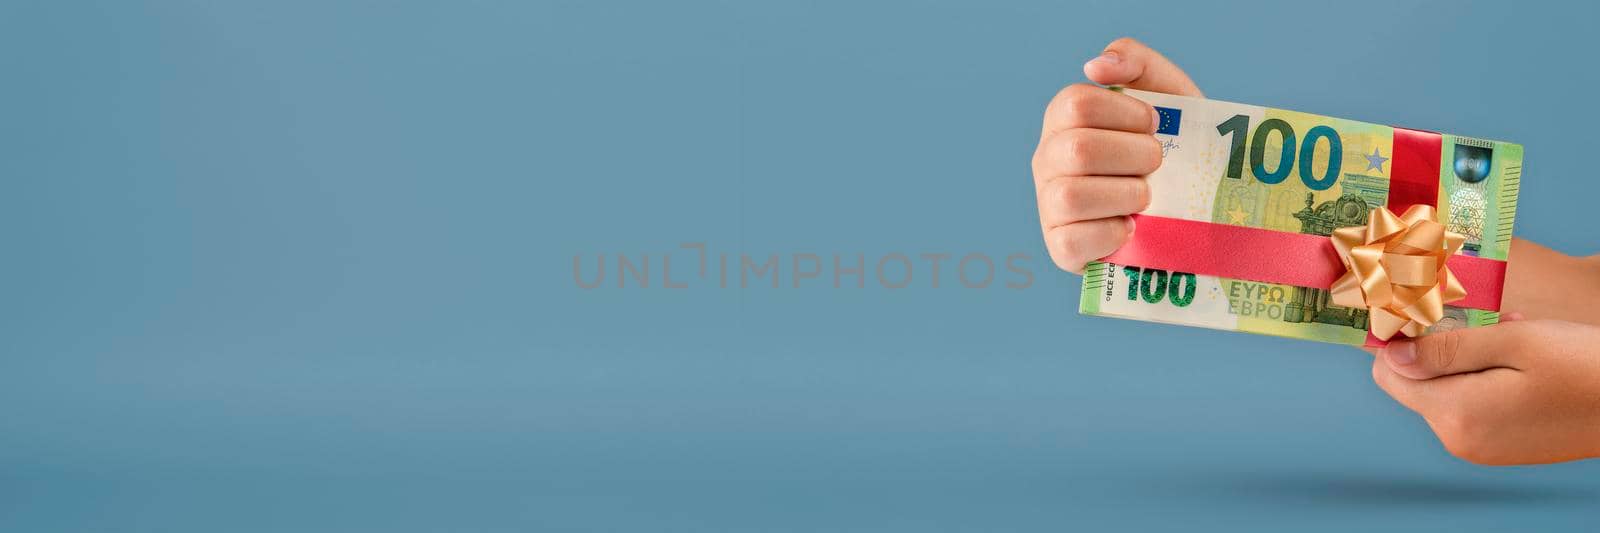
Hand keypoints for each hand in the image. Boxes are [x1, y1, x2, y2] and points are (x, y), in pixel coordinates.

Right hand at [1033, 37, 1202, 272]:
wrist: (1193, 201)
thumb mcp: (1165, 91)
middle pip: (1078, 149)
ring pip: (1071, 196)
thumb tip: (1095, 66)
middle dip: (1134, 155)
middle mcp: (1047, 159)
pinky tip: (1131, 227)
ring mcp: (1049, 205)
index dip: (1126, 113)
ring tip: (1147, 197)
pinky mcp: (1060, 248)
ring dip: (1126, 195)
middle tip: (1157, 163)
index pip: (1077, 103)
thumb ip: (1134, 60)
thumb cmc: (1174, 143)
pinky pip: (1073, 242)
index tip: (1155, 123)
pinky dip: (1111, 234)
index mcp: (1063, 119)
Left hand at [1372, 315, 1599, 464]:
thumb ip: (1446, 349)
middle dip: (1442, 347)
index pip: (1389, 374)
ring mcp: (1482, 448)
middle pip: (1418, 383)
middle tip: (1486, 320)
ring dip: (1470, 358)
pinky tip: (1522, 358)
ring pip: (1448, 390)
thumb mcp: (1513, 342)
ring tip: (1513, 332)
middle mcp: (1460, 439)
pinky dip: (1487, 378)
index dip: (1401, 341)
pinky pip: (1475, 406)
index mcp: (1455, 414)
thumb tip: (1392, 355)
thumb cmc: (1582, 367)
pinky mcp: (1503, 447)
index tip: (1426, 313)